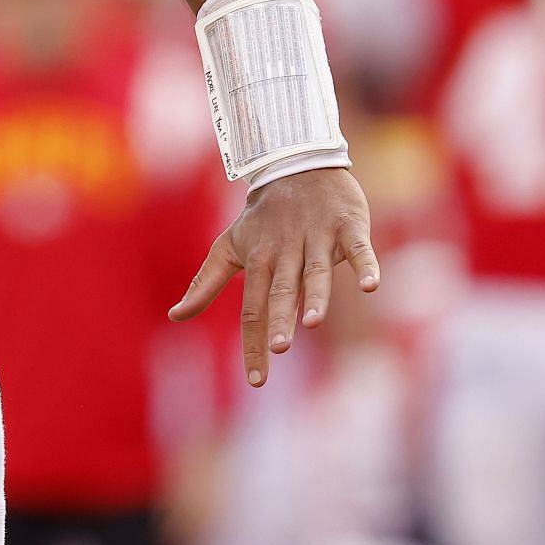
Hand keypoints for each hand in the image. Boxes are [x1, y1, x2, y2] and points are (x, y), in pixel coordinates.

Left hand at [167, 166, 378, 387]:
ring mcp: (317, 237)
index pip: (251, 308)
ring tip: (314, 322)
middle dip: (279, 318)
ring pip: (316, 270)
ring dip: (316, 295)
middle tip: (279, 348)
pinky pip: (358, 246)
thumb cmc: (262, 217)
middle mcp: (285, 251)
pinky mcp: (347, 225)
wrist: (295, 163)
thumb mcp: (229, 246)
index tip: (257, 381)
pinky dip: (364, 263)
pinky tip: (370, 285)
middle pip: (281, 289)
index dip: (253, 343)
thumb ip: (205, 282)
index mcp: (257, 259)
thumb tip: (174, 316)